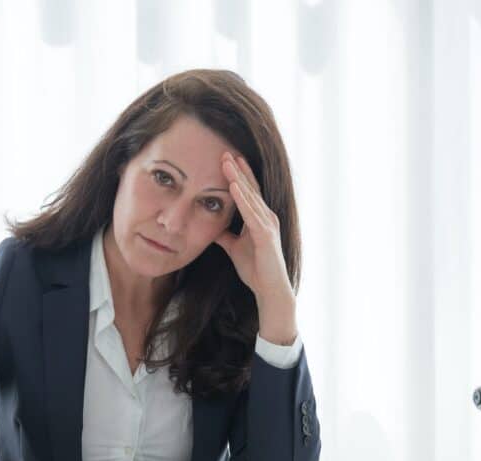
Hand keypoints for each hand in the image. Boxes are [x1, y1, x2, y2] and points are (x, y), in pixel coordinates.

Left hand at [214, 152, 297, 344]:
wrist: (269, 290)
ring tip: (227, 161)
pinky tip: (234, 185)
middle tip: (225, 151)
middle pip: (250, 188)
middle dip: (237, 170)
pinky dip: (243, 198)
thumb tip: (211, 228)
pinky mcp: (266, 235)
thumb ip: (225, 235)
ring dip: (239, 178)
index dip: (238, 175)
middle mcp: (266, 217)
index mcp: (259, 218)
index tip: (226, 159)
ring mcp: (267, 225)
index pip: (248, 191)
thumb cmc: (255, 269)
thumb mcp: (234, 248)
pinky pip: (252, 213)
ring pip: (251, 196)